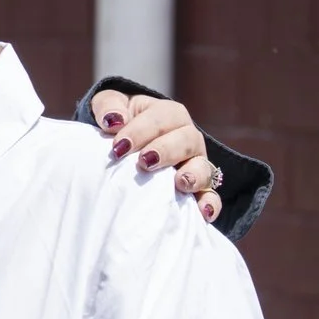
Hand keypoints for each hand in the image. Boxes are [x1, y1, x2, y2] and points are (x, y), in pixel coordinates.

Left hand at [90, 90, 221, 222]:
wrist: (125, 147)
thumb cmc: (119, 123)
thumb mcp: (109, 106)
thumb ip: (108, 106)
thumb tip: (114, 120)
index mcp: (168, 114)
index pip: (161, 118)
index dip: (141, 131)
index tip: (119, 147)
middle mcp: (187, 137)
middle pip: (187, 139)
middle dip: (166, 150)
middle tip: (144, 162)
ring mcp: (195, 163)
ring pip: (204, 167)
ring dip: (194, 175)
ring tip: (181, 183)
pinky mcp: (197, 188)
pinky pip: (210, 196)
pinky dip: (210, 203)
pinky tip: (204, 212)